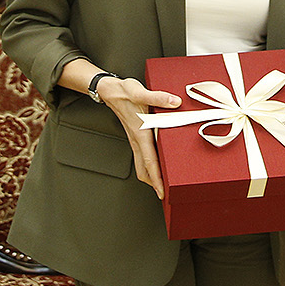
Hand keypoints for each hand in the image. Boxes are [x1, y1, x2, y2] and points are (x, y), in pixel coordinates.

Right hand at [97, 78, 180, 198]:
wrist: (110, 90)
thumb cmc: (124, 92)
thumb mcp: (140, 92)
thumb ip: (158, 98)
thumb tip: (174, 102)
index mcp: (140, 133)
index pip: (150, 162)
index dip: (157, 179)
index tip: (162, 192)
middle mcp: (137, 140)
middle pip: (144, 169)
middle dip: (154, 184)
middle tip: (165, 194)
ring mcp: (135, 139)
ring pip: (142, 165)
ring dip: (151, 176)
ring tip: (164, 184)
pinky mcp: (136, 136)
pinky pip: (143, 156)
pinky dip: (150, 165)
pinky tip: (158, 164)